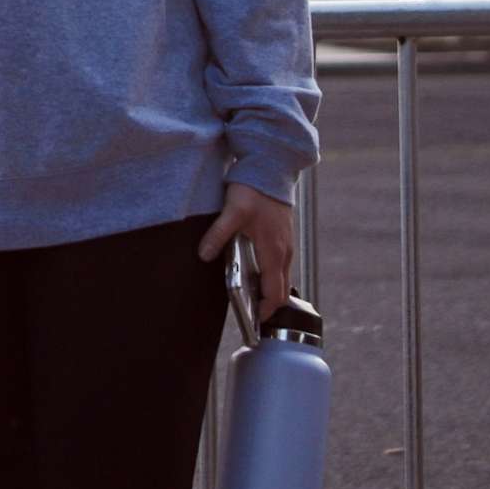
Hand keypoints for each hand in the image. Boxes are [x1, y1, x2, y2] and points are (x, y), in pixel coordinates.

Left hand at [197, 182, 294, 321]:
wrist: (271, 167)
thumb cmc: (254, 190)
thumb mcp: (232, 212)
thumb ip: (218, 234)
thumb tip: (203, 255)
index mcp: (274, 252)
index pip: (275, 293)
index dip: (266, 310)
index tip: (254, 320)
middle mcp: (284, 252)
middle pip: (281, 289)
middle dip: (268, 303)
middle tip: (249, 311)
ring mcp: (286, 244)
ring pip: (281, 276)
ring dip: (269, 288)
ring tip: (248, 294)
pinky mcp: (283, 237)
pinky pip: (280, 264)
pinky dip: (270, 274)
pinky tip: (252, 269)